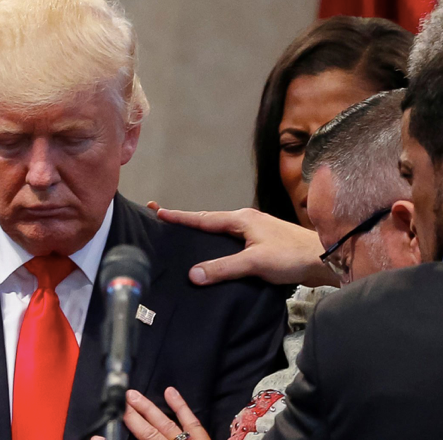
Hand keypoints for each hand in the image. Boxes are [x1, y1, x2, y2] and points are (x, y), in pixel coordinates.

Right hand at [91, 387, 209, 439]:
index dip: (116, 439)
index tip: (97, 437)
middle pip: (149, 435)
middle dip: (132, 419)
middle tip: (117, 406)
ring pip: (165, 426)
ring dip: (148, 410)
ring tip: (133, 396)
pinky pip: (191, 423)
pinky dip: (180, 407)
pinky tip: (169, 392)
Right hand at [152, 206, 337, 286]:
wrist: (326, 258)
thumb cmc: (292, 255)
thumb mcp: (254, 262)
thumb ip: (223, 268)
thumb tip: (193, 274)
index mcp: (241, 219)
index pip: (203, 218)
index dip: (180, 217)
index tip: (158, 211)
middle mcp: (247, 220)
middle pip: (211, 220)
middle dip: (188, 221)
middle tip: (167, 220)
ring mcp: (257, 230)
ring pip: (223, 230)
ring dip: (204, 232)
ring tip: (186, 236)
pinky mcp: (264, 242)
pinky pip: (233, 240)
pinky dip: (219, 243)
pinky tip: (217, 253)